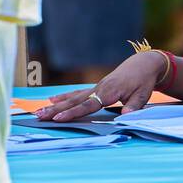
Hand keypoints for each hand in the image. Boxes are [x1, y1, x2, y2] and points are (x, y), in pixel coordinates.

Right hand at [34, 50, 167, 120]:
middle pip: (74, 101)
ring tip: (39, 111)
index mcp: (109, 92)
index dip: (73, 112)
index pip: (88, 104)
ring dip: (55, 105)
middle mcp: (98, 89)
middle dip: (56, 110)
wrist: (143, 64)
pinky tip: (52, 100)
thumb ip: (134, 106)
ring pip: (71, 97)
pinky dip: (63, 97)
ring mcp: (95, 87)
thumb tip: (124, 116)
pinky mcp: (95, 87)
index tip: (59, 118)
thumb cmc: (143, 82)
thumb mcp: (143, 95)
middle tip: (39, 115)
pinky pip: (76, 93)